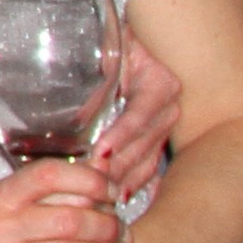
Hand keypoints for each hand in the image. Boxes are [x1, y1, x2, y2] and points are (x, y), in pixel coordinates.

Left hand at [80, 28, 181, 205]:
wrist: (130, 43)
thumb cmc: (111, 44)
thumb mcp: (106, 52)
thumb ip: (96, 73)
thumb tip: (73, 104)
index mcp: (160, 83)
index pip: (140, 114)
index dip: (122, 135)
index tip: (101, 152)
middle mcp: (169, 107)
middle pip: (143, 143)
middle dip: (118, 165)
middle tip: (90, 181)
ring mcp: (166, 127)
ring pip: (147, 160)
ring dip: (123, 179)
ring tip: (99, 195)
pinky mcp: (158, 140)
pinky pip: (149, 167)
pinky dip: (133, 183)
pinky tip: (118, 198)